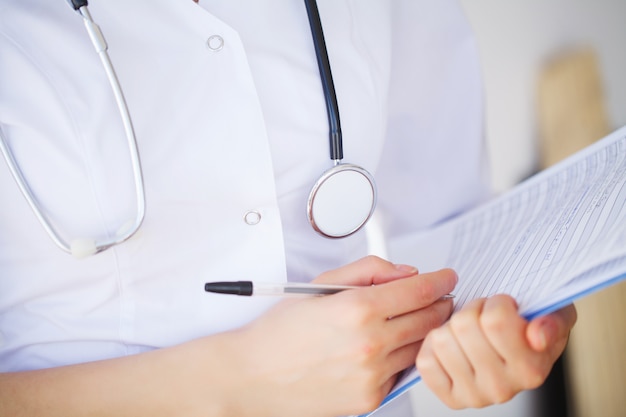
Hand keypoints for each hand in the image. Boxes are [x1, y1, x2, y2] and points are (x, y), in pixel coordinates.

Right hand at [229, 256, 456, 416]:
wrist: (255, 376)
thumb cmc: (281, 332)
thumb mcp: (320, 285)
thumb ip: (368, 271)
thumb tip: (405, 272)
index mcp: (357, 308)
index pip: (420, 290)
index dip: (441, 279)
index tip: (447, 276)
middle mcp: (370, 343)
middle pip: (430, 319)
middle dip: (441, 303)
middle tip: (438, 297)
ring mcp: (373, 375)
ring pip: (422, 347)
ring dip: (425, 331)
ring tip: (410, 321)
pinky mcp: (371, 398)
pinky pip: (402, 373)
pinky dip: (402, 357)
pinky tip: (386, 348)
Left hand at [416, 294, 576, 408]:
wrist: (517, 349)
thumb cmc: (532, 326)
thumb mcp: (555, 315)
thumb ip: (553, 321)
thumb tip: (537, 335)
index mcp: (531, 370)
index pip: (494, 321)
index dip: (496, 302)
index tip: (504, 306)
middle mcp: (502, 389)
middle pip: (464, 326)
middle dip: (472, 310)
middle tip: (484, 316)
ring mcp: (473, 396)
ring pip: (441, 340)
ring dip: (451, 326)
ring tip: (470, 331)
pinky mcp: (449, 397)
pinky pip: (425, 360)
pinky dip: (433, 344)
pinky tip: (453, 344)